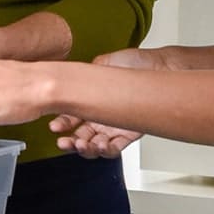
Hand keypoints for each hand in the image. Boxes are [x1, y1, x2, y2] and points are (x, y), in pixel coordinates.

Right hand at [50, 48, 176, 158]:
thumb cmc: (134, 63)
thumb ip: (85, 74)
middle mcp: (100, 118)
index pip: (70, 119)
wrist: (158, 66)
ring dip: (87, 149)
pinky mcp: (129, 133)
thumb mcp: (102, 64)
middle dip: (70, 143)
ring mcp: (114, 127)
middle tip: (65, 142)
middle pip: (80, 138)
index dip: (61, 124)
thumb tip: (69, 78)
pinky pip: (115, 149)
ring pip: (95, 147)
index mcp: (90, 103)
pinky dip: (107, 150)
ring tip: (84, 144)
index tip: (55, 127)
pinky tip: (102, 144)